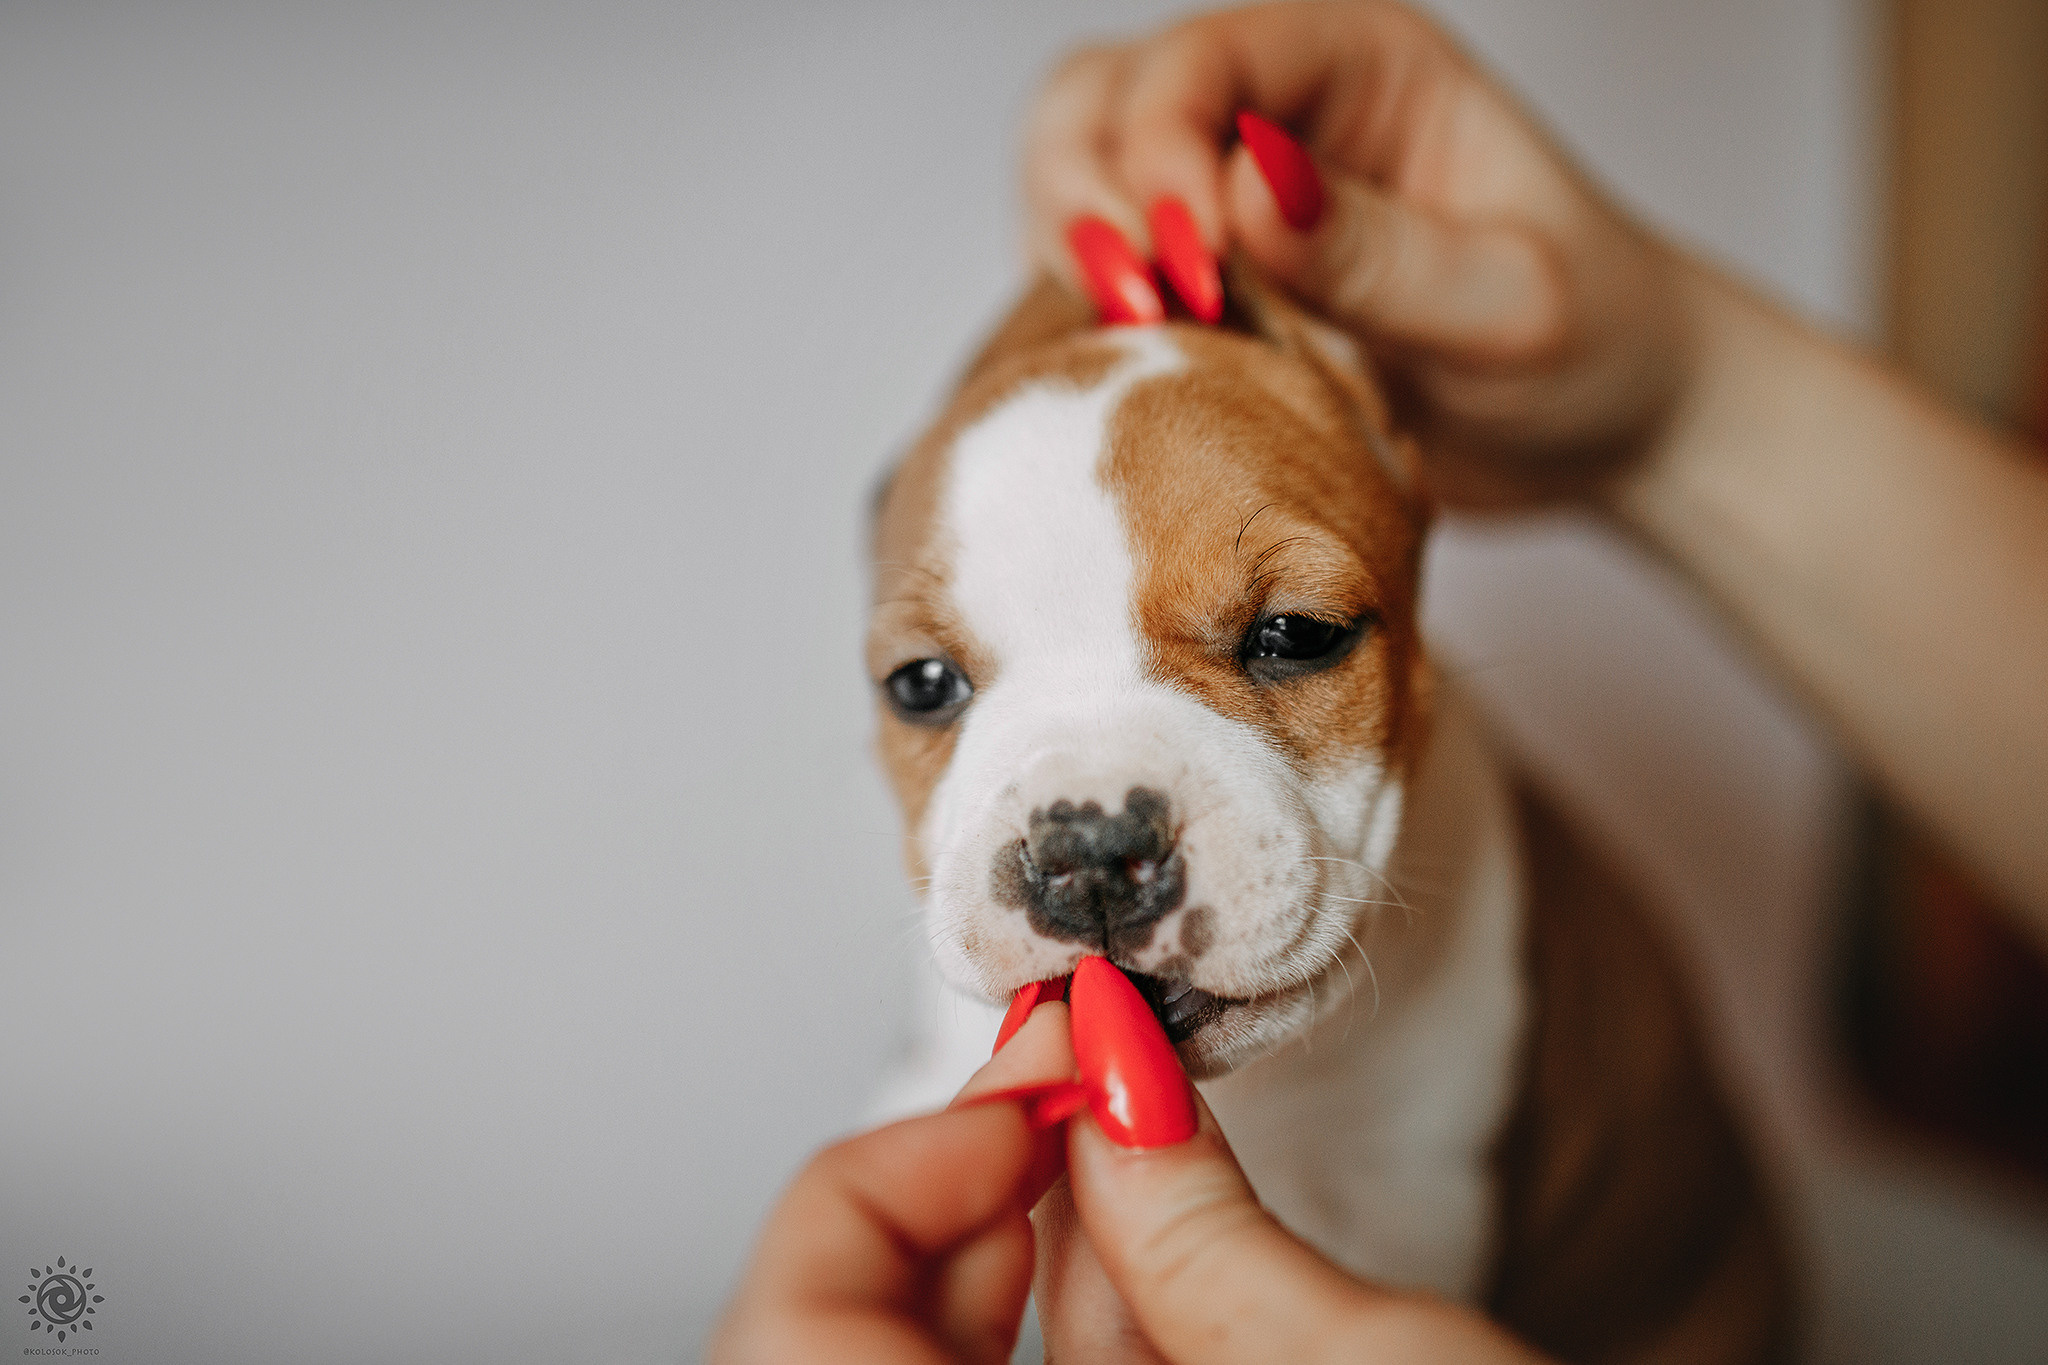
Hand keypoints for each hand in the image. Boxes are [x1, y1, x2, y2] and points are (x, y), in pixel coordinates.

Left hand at [716, 990, 1553, 1363]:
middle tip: (1071, 1078)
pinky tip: (1160, 1249)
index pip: (797, 1333)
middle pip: (853, 1342)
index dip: (899, 1172)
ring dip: (1031, 1247)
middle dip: (966, 1190)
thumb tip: (1118, 1082)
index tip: (1031, 1082)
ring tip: (1130, 1138)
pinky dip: (1087, 1328)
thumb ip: (1201, 1234)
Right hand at [1023, 0, 1690, 506]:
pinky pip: (1096, 279)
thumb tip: (1241, 195)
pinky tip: (1137, 372)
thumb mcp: (1510, 307)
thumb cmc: (1595, 344)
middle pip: (1100, 98)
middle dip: (1092, 198)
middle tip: (1144, 309)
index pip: (1203, 57)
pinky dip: (1087, 322)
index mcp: (1364, 63)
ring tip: (1140, 343)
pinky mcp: (1206, 287)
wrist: (1609, 430)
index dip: (1163, 149)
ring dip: (1076, 259)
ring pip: (1073, 177)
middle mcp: (1280, 110)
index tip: (1191, 268)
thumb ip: (1378, 256)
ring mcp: (1229, 199)